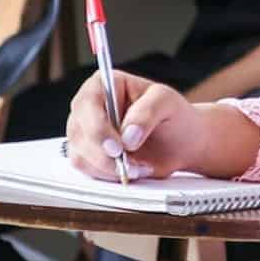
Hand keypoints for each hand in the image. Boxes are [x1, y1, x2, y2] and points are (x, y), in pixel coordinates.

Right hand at [64, 71, 259, 183]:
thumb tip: (127, 135)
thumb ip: (148, 112)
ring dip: (108, 168)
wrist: (180, 142)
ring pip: (80, 155)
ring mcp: (85, 133)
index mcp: (104, 84)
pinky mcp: (88, 155)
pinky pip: (87, 170)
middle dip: (103, 154)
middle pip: (79, 132)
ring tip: (138, 167)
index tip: (118, 148)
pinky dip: (108, 176)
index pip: (87, 103)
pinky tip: (131, 171)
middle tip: (128, 165)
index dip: (97, 127)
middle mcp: (88, 107)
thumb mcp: (168, 103)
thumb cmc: (173, 115)